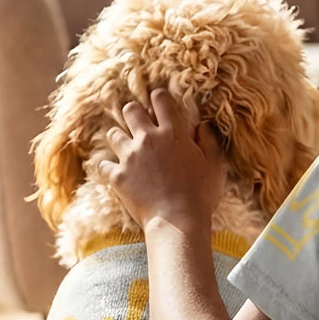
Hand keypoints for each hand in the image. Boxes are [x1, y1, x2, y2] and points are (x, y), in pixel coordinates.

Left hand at [101, 88, 225, 235]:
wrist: (177, 222)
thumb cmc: (200, 194)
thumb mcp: (215, 164)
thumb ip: (209, 140)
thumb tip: (202, 125)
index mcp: (173, 132)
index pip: (160, 99)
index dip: (159, 97)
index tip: (159, 103)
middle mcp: (148, 139)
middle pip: (131, 110)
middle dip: (134, 113)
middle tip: (140, 124)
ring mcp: (130, 157)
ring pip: (113, 134)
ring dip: (119, 137)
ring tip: (127, 147)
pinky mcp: (117, 177)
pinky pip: (103, 164)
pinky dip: (108, 166)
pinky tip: (115, 171)